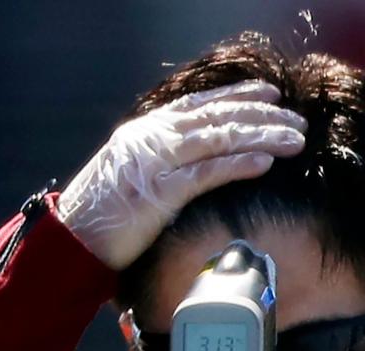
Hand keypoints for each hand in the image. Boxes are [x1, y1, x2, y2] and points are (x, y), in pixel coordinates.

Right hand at [58, 81, 306, 269]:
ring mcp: (155, 162)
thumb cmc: (100, 217)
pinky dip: (239, 164)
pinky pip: (207, 173)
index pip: (199, 104)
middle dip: (261, 115)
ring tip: (294, 138)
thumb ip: (159, 161)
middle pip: (217, 116)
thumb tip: (193, 161)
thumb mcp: (129, 176)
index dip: (238, 96)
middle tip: (296, 118)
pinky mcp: (159, 193)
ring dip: (261, 136)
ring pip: (219, 139)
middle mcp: (152, 138)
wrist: (69, 242)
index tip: (270, 94)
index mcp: (145, 131)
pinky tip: (265, 161)